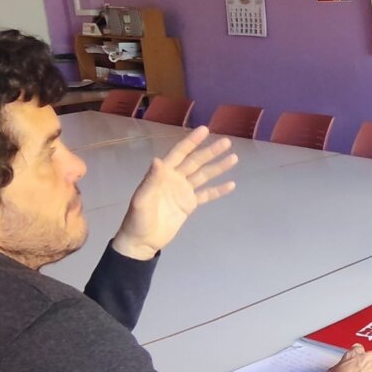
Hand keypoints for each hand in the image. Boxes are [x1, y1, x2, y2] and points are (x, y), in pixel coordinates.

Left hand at [111, 127, 237, 259]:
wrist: (142, 241)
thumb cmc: (138, 219)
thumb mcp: (142, 199)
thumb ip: (151, 180)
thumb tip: (158, 159)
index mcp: (163, 174)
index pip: (180, 153)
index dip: (191, 142)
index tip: (205, 130)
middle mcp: (175, 178)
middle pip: (196, 162)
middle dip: (210, 152)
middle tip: (226, 142)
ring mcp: (183, 191)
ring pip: (204, 176)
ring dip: (218, 167)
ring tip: (233, 158)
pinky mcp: (189, 205)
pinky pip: (206, 195)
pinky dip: (218, 190)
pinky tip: (231, 184)